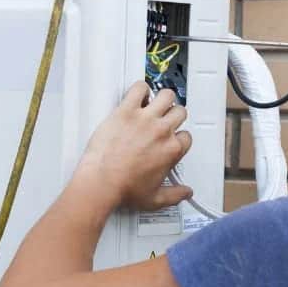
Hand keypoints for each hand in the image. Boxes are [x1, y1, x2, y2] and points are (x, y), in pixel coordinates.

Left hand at [73, 82, 192, 211]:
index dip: (178, 137)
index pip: (186, 136)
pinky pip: (139, 88)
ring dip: (162, 98)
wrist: (101, 182)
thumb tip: (186, 192)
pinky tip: (137, 95)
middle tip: (163, 119)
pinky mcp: (126, 111)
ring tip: (154, 103)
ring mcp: (145, 119)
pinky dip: (140, 88)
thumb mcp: (155, 199)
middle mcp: (162, 132)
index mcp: (171, 150)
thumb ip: (175, 195)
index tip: (170, 139)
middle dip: (173, 115)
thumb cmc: (124, 189)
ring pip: (166, 95)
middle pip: (179, 112)